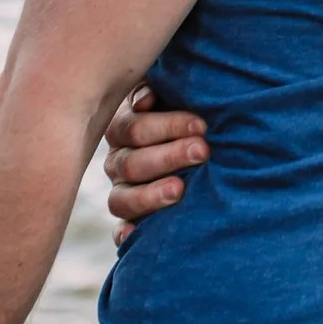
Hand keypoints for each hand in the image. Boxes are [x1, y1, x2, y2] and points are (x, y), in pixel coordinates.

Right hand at [103, 86, 207, 242]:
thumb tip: (144, 101)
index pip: (135, 128)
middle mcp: (118, 160)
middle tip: (202, 151)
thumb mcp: (174, 92)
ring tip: (179, 190)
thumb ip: (158, 87)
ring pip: (122, 198)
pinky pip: (120, 229)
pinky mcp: (130, 218)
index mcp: (124, 127)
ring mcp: (122, 191)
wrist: (204, 139)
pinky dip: (125, 233)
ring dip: (151, 194)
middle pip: (131, 163)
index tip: (201, 125)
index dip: (167, 126)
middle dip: (170, 156)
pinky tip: (134, 236)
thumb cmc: (189, 107)